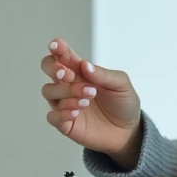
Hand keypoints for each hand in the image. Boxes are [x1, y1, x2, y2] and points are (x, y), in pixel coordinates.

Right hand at [40, 38, 142, 166]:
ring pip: (49, 91)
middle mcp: (69, 85)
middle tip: (68, 75)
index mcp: (81, 71)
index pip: (64, 55)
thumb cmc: (123, 104)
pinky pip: (52, 116)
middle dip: (53, 68)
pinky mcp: (65, 123)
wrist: (128, 132)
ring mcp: (65, 104)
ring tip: (88, 99)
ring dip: (66, 92)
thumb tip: (85, 64)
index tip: (56, 45)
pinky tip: (76, 112)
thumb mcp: (121, 84)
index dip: (57, 48)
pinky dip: (62, 113)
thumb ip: (103, 74)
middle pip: (48, 68)